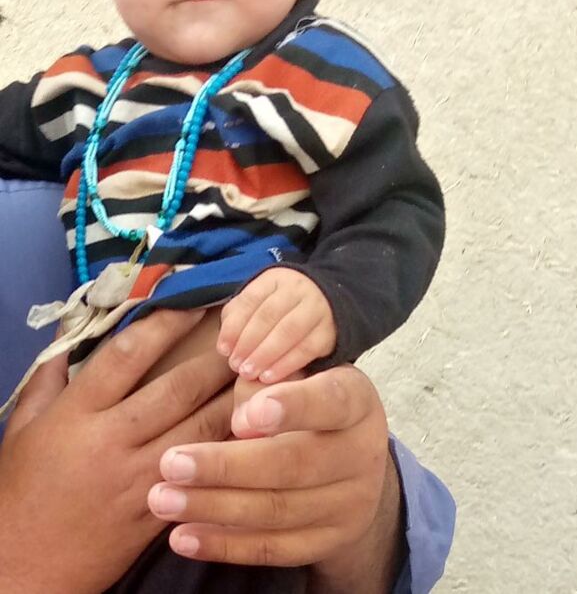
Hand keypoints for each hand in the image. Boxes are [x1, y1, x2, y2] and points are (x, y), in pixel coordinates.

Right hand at [0, 310, 234, 593]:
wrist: (22, 572)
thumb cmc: (21, 491)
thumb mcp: (24, 427)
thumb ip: (49, 375)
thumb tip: (68, 326)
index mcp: (77, 414)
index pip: (129, 355)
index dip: (166, 323)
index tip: (194, 300)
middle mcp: (112, 441)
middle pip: (178, 389)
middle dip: (216, 358)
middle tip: (245, 332)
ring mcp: (139, 478)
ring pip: (201, 429)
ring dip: (235, 398)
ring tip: (262, 372)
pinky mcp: (158, 512)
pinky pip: (203, 472)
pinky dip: (230, 448)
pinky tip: (254, 429)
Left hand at [147, 365, 402, 593]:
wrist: (352, 462)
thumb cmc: (307, 402)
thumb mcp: (298, 375)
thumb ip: (267, 381)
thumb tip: (234, 407)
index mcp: (356, 399)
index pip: (329, 401)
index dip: (290, 407)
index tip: (240, 416)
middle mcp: (362, 452)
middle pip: (293, 464)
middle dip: (225, 466)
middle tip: (170, 463)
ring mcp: (350, 502)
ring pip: (277, 510)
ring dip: (213, 507)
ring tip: (162, 499)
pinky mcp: (328, 541)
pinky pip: (273, 548)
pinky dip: (224, 544)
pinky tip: (183, 536)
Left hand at [217, 268, 336, 382]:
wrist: (327, 304)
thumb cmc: (281, 308)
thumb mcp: (259, 302)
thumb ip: (238, 318)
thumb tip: (225, 346)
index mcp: (274, 279)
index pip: (251, 299)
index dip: (235, 326)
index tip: (223, 350)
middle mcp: (297, 289)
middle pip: (269, 314)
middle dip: (248, 342)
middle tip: (235, 365)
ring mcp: (316, 308)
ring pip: (288, 331)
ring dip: (265, 354)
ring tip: (248, 373)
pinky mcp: (328, 331)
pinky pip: (306, 348)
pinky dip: (286, 364)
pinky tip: (269, 376)